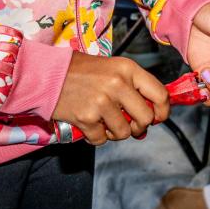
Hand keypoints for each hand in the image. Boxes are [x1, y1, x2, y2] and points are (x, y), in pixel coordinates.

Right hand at [51, 53, 170, 144]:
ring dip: (116, 133)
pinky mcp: (86, 118)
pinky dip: (97, 137)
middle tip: (130, 125)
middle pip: (146, 118)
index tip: (157, 118)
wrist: (47, 73)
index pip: (160, 94)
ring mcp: (102, 102)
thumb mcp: (112, 69)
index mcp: (128, 69)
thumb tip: (151, 116)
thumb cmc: (81, 70)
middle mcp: (118, 84)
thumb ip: (132, 88)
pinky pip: (101, 139)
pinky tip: (90, 125)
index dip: (163, 111)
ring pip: (124, 132)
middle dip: (140, 127)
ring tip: (105, 123)